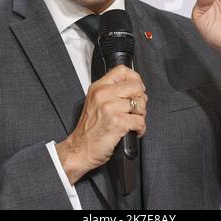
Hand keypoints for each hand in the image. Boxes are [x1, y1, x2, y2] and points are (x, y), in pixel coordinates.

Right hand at [56, 65, 146, 184]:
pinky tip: (133, 131)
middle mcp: (103, 94)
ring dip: (141, 115)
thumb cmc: (90, 128)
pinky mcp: (116, 122)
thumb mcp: (96, 102)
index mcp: (98, 87)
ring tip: (132, 121)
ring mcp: (109, 108)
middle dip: (141, 99)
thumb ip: (112, 91)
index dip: (134, 79)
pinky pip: (139, 121)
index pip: (122, 70)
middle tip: (135, 110)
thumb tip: (136, 87)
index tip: (135, 89)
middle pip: (136, 86)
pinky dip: (140, 128)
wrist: (79, 149)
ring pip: (140, 104)